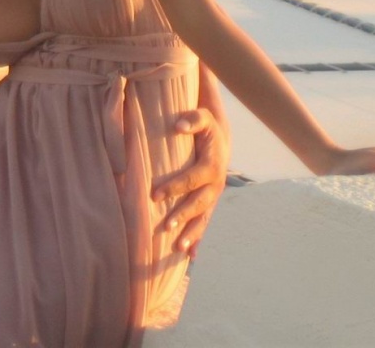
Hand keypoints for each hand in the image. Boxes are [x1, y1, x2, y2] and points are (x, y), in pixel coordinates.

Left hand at [152, 107, 229, 258]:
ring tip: (178, 249)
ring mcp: (213, 196)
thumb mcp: (203, 117)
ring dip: (192, 234)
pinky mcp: (209, 203)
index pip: (192, 179)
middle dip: (183, 216)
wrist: (219, 139)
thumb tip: (178, 126)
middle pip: (199, 204)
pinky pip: (204, 223)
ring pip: (203, 218)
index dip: (174, 187)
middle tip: (165, 227)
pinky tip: (190, 256)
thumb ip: (192, 119)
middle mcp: (215, 185)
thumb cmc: (205, 127)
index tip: (155, 195)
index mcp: (212, 166)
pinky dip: (198, 239)